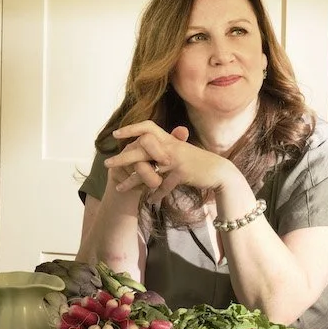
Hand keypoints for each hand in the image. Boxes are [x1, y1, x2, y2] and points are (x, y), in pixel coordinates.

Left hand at [105, 121, 228, 199]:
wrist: (220, 172)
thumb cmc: (201, 163)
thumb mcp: (184, 151)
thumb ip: (168, 148)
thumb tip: (152, 145)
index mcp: (170, 140)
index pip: (148, 127)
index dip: (131, 128)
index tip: (116, 134)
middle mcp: (171, 147)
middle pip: (141, 149)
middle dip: (122, 158)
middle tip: (107, 164)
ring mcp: (175, 160)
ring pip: (147, 171)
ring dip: (132, 182)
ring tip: (119, 189)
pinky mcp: (180, 174)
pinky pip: (163, 186)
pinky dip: (156, 195)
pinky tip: (150, 201)